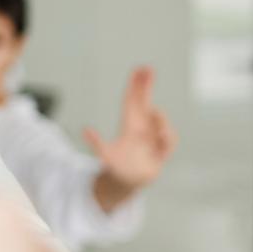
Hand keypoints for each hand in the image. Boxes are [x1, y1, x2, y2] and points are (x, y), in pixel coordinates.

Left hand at [84, 66, 176, 191]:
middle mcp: (143, 128)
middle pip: (145, 103)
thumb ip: (97, 144)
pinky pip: (168, 142)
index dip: (136, 85)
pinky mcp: (161, 152)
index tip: (141, 68)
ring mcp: (154, 138)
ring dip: (158, 116)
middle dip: (146, 86)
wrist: (128, 182)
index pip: (133, 101)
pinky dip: (166, 138)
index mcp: (130, 125)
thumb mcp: (105, 155)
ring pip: (160, 121)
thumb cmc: (117, 166)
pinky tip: (161, 135)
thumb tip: (85, 130)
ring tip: (154, 112)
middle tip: (148, 69)